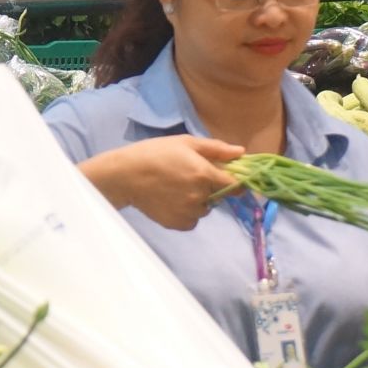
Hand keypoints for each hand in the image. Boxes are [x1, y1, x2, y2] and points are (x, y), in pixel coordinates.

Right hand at [84, 135, 244, 230]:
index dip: (235, 181)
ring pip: (205, 209)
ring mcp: (189, 213)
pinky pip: (192, 220)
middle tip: (189, 177)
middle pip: (218, 196)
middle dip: (210, 188)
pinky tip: (171, 200)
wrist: (125, 176)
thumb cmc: (155, 153)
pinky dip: (186, 213)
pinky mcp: (178, 224)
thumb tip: (242, 153)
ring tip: (177, 189)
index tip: (227, 178)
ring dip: (198, 201)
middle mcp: (200, 197)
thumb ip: (216, 149)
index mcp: (204, 174)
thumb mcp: (186, 142)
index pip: (235, 185)